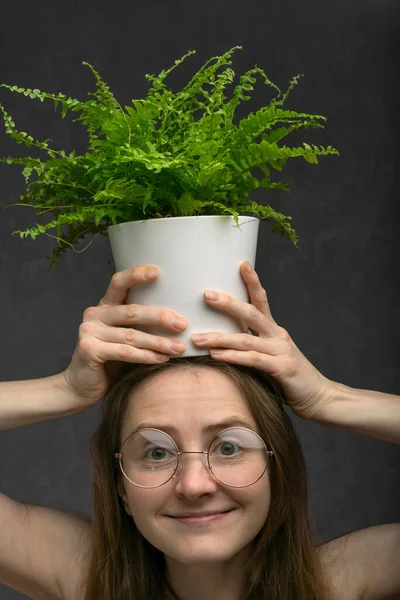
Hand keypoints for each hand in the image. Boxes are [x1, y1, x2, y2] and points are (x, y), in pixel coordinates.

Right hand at [61, 266, 187, 408]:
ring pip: (131, 335)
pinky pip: (124, 352)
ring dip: (158, 342)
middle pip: (132, 311)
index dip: (136, 275)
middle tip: (183, 324)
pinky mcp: (88, 349)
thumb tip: (180, 317)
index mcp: (104, 305)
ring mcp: (89, 331)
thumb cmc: (110, 360)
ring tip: (179, 348)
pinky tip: (162, 359)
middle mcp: (94, 314)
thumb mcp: (125, 336)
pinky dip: (146, 356)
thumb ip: (140, 324)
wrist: (81, 386)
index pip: (119, 282)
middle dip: (160, 317)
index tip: (158, 272)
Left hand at [191, 261, 332, 420]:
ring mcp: (282, 350)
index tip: (241, 263)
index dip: (252, 281)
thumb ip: (252, 346)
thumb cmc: (289, 377)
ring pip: (246, 338)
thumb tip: (221, 340)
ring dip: (219, 338)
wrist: (319, 397)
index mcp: (274, 330)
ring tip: (197, 338)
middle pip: (251, 312)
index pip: (262, 299)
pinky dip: (233, 357)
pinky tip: (216, 355)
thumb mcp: (270, 356)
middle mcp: (278, 335)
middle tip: (206, 294)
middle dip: (228, 302)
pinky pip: (253, 360)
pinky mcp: (283, 368)